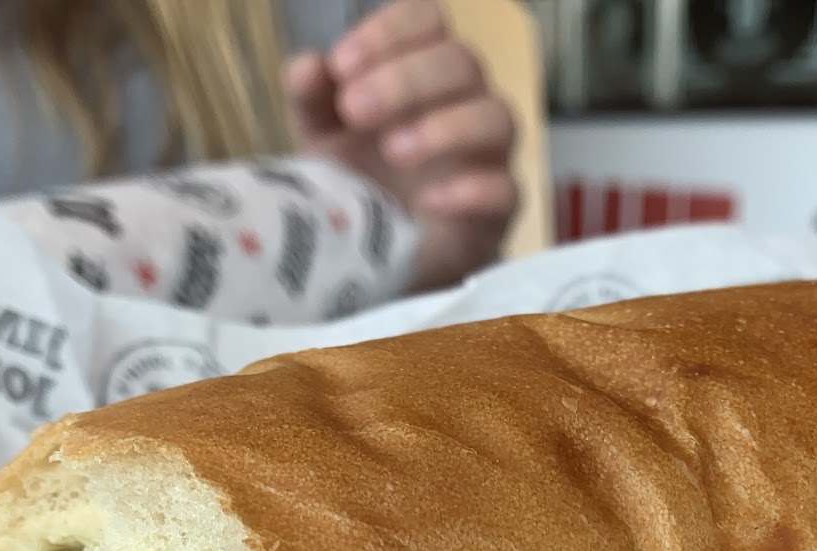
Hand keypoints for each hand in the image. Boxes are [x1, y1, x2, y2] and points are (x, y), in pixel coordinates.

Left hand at [286, 0, 519, 293]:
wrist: (377, 260)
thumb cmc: (361, 182)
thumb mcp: (322, 138)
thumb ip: (312, 100)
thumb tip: (311, 66)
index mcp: (422, 70)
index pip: (429, 20)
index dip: (391, 31)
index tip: (344, 66)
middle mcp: (464, 102)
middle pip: (462, 62)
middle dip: (405, 80)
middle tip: (356, 111)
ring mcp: (488, 156)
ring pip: (497, 116)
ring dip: (444, 127)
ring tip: (394, 151)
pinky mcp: (497, 211)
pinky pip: (505, 189)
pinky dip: (469, 191)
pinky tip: (428, 200)